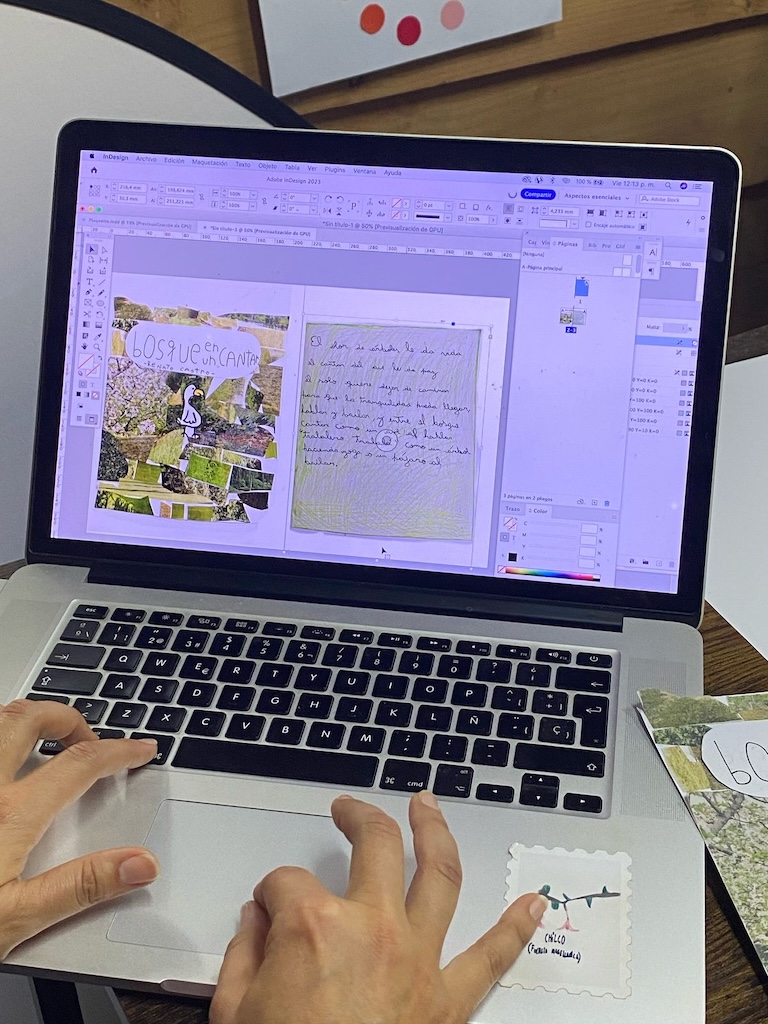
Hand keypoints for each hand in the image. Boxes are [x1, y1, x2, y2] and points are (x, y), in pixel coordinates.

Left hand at [0, 698, 159, 959]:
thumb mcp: (11, 922)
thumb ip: (80, 887)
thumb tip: (139, 863)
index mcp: (8, 814)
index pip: (79, 763)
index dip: (118, 750)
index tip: (140, 749)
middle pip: (31, 719)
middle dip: (67, 717)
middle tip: (88, 738)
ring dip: (23, 720)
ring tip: (40, 740)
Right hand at [211, 790, 545, 1023]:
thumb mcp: (232, 1014)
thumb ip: (241, 955)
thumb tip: (255, 920)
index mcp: (311, 925)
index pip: (285, 882)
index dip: (270, 893)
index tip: (266, 909)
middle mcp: (370, 926)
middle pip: (374, 843)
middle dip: (358, 815)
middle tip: (347, 809)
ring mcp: (416, 957)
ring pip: (439, 873)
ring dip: (436, 832)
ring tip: (428, 806)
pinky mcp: (448, 1000)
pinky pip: (490, 957)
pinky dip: (516, 928)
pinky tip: (535, 903)